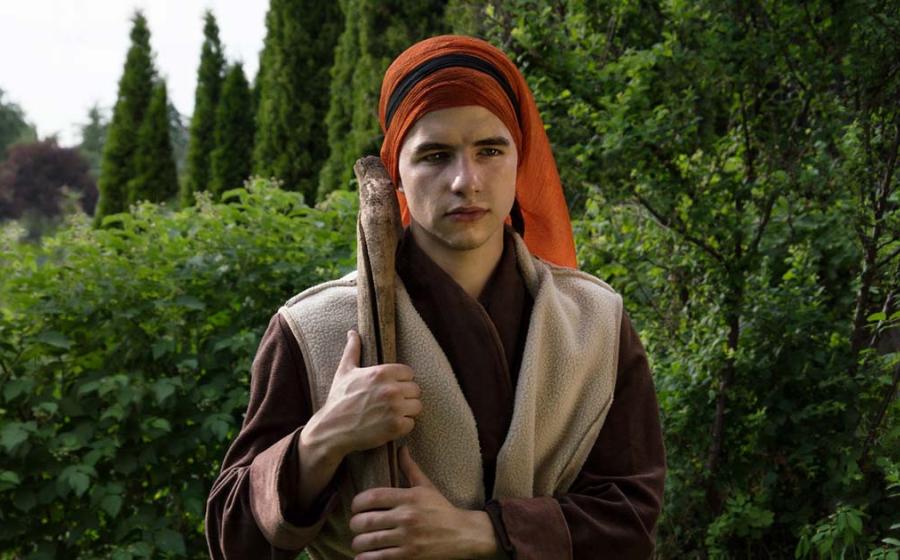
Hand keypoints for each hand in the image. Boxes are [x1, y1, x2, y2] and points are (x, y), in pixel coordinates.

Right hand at [303, 330, 422, 459]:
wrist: (331, 429)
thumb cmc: (338, 399)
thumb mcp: (344, 371)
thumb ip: (353, 350)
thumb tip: (352, 332)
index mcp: (382, 373)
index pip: (409, 373)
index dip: (400, 381)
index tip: (389, 389)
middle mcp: (391, 389)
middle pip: (416, 390)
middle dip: (405, 397)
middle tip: (390, 403)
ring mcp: (395, 408)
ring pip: (417, 406)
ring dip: (406, 411)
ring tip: (390, 414)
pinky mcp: (396, 427)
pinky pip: (411, 423)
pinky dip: (402, 426)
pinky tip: (388, 425)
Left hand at [349, 447, 497, 558]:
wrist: (464, 534)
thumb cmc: (442, 509)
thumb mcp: (426, 486)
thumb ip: (410, 468)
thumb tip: (401, 448)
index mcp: (409, 497)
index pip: (372, 497)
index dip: (357, 503)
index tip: (355, 507)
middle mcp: (407, 517)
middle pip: (366, 521)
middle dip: (355, 524)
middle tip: (355, 525)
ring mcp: (407, 538)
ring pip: (369, 542)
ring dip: (358, 543)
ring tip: (359, 541)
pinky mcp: (409, 556)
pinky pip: (378, 558)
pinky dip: (365, 558)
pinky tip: (364, 555)